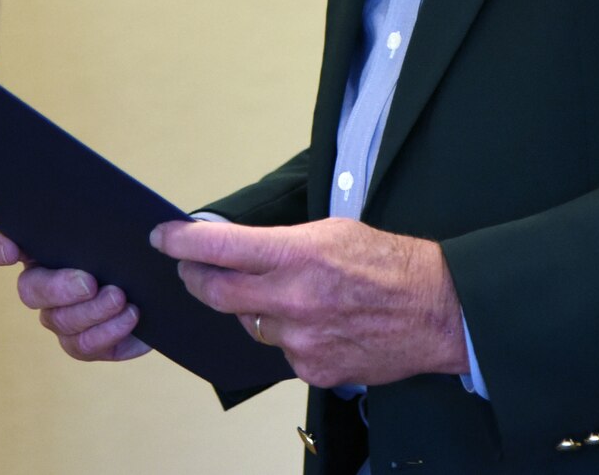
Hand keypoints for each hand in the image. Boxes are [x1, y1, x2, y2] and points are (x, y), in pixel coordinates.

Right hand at [0, 225, 149, 361]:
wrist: (164, 272)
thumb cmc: (135, 242)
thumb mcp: (120, 219)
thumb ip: (98, 211)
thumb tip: (90, 212)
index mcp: (44, 246)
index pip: (3, 241)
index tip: (10, 251)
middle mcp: (44, 283)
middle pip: (30, 290)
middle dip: (59, 288)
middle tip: (90, 282)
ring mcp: (63, 315)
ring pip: (59, 322)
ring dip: (92, 313)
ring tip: (122, 300)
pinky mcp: (87, 341)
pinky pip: (84, 347)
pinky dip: (109, 334)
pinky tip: (132, 318)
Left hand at [150, 217, 466, 388]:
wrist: (436, 310)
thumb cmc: (389, 263)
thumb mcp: (332, 230)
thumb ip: (281, 243)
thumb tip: (239, 248)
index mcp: (296, 255)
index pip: (219, 247)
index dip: (181, 242)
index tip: (162, 238)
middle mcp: (292, 299)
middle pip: (215, 293)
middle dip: (195, 278)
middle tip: (191, 269)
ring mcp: (300, 340)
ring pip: (248, 323)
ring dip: (249, 308)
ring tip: (282, 294)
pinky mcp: (312, 369)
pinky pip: (279, 351)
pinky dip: (286, 336)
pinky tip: (315, 323)